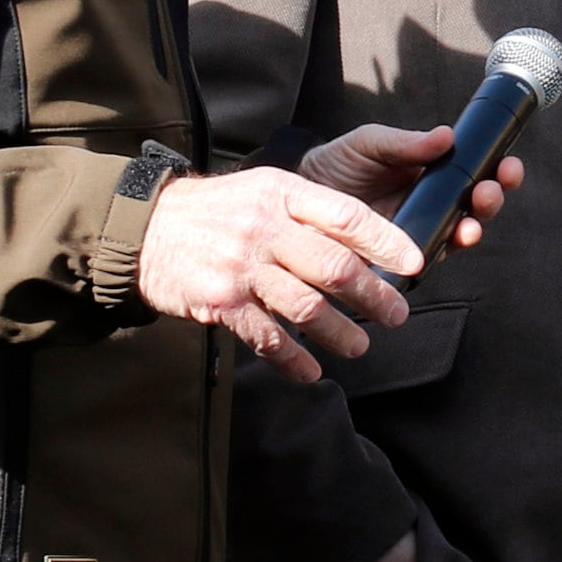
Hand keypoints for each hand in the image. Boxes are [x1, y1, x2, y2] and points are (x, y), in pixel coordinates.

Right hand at [134, 164, 419, 381]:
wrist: (146, 227)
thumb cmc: (219, 211)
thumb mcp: (264, 189)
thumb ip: (312, 210)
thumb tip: (369, 243)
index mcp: (282, 193)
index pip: (347, 216)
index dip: (387, 242)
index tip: (415, 263)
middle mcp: (264, 227)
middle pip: (335, 267)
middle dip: (375, 296)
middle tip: (397, 315)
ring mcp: (242, 266)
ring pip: (307, 307)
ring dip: (341, 333)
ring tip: (359, 346)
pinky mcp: (221, 301)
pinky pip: (268, 338)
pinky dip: (293, 360)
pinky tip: (311, 371)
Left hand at [299, 120, 523, 253]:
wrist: (294, 202)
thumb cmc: (335, 166)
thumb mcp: (369, 143)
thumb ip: (404, 143)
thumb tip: (447, 136)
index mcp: (431, 174)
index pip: (474, 172)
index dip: (497, 170)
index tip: (508, 163)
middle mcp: (432, 205)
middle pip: (476, 206)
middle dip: (492, 198)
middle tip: (491, 191)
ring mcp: (419, 233)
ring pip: (460, 234)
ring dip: (475, 227)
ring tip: (472, 222)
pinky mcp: (402, 260)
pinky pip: (431, 259)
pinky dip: (444, 252)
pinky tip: (448, 243)